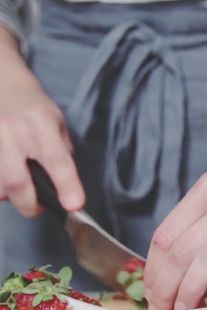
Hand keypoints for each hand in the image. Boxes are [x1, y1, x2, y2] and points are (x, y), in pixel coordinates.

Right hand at [0, 73, 84, 215]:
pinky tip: (6, 175)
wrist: (0, 81)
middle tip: (37, 207)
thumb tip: (66, 184)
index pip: (57, 161)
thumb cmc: (33, 105)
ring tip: (20, 187)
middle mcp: (12, 131)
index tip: (74, 205)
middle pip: (16, 182)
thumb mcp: (57, 123)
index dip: (66, 186)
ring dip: (10, 195)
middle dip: (29, 205)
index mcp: (41, 125)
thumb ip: (62, 152)